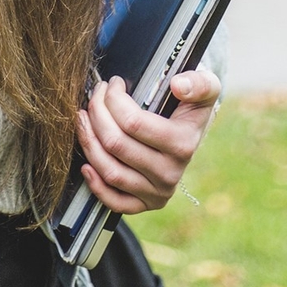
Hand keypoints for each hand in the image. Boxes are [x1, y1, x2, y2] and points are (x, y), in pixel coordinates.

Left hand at [77, 71, 220, 212]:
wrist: (190, 134)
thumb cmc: (188, 105)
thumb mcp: (203, 87)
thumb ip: (198, 83)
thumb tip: (178, 86)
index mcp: (183, 144)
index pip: (132, 122)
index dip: (113, 98)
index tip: (111, 83)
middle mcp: (171, 173)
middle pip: (116, 143)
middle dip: (96, 113)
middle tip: (93, 96)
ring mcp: (158, 192)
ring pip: (110, 170)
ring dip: (88, 141)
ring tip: (83, 118)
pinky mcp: (145, 204)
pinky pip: (115, 202)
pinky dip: (96, 185)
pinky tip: (86, 165)